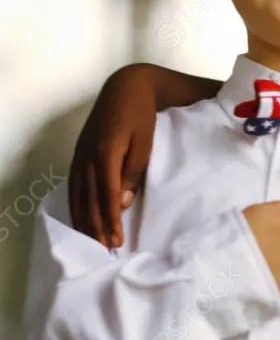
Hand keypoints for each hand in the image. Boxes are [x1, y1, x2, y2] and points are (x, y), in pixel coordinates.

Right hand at [69, 66, 157, 248]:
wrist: (126, 88)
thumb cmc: (141, 116)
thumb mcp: (144, 143)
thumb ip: (133, 173)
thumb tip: (122, 203)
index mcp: (105, 153)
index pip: (106, 195)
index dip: (110, 221)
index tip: (116, 241)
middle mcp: (87, 156)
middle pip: (88, 199)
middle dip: (95, 227)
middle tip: (103, 251)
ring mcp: (80, 154)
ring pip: (78, 194)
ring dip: (83, 219)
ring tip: (91, 242)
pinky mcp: (79, 153)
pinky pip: (74, 185)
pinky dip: (76, 204)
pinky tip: (80, 218)